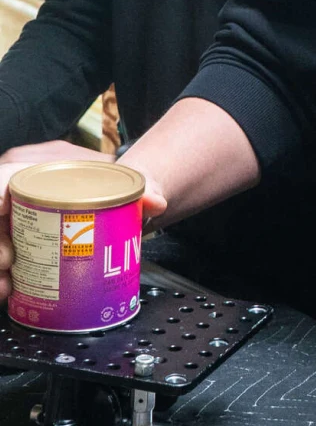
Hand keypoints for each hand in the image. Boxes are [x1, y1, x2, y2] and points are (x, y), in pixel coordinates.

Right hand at [0, 141, 167, 302]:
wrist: (113, 196)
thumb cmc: (108, 184)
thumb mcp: (125, 183)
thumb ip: (146, 188)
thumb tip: (156, 202)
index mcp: (39, 169)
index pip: (5, 176)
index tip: (2, 214)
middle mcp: (20, 193)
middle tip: (10, 260)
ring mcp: (15, 218)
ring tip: (7, 284)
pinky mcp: (16, 240)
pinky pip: (4, 253)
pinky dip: (3, 275)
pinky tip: (9, 290)